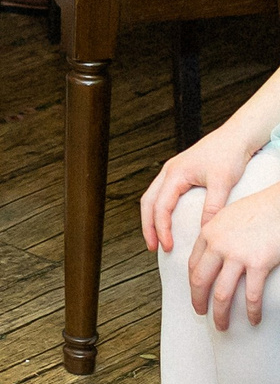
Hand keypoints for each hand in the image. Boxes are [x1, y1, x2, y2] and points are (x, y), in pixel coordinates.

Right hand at [144, 122, 259, 253]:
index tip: (167, 246)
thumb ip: (211, 208)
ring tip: (156, 237)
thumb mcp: (222, 183)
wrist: (235, 137)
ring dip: (152, 218)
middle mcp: (169, 172)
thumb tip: (204, 232)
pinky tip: (168, 220)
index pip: (160, 206)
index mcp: (175, 173)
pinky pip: (162, 194)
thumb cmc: (229, 155)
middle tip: (153, 247)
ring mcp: (172, 172)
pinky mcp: (180, 174)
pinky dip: (160, 210)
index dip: (161, 228)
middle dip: (148, 226)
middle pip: (148, 202)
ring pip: (152, 197)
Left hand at [192, 178, 279, 328]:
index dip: (192, 284)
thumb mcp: (227, 218)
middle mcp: (218, 245)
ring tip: (222, 326)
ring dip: (221, 313)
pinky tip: (254, 320)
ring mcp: (237, 255)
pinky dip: (252, 311)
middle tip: (201, 314)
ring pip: (221, 292)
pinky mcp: (258, 264)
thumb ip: (217, 235)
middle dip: (199, 301)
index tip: (195, 295)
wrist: (278, 205)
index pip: (193, 265)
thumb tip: (213, 255)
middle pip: (200, 281)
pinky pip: (251, 295)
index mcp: (208, 234)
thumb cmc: (256, 210)